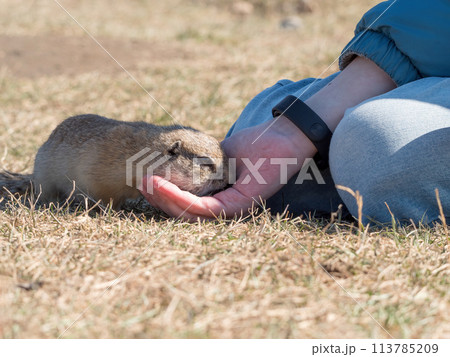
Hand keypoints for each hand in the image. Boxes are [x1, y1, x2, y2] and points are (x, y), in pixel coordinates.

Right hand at [141, 57, 395, 220]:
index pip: (187, 204)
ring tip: (143, 184)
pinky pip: (204, 208)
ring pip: (190, 213)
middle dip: (158, 199)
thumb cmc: (259, 144)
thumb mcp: (221, 154)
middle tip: (138, 183)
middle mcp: (226, 208)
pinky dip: (180, 198)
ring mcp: (233, 209)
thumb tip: (177, 159)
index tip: (144, 180)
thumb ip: (202, 163)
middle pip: (184, 213)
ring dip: (163, 200)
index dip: (163, 195)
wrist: (287, 135)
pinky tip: (160, 184)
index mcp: (221, 197)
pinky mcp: (240, 204)